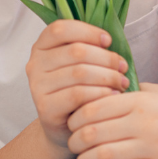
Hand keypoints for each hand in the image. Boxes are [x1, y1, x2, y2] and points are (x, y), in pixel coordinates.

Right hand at [25, 19, 128, 146]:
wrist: (68, 129)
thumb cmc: (78, 90)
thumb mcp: (80, 64)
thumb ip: (89, 48)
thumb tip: (108, 41)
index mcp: (41, 46)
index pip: (61, 29)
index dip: (88, 31)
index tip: (108, 41)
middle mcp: (35, 64)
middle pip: (76, 51)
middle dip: (106, 58)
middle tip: (122, 67)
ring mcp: (37, 86)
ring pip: (79, 73)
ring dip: (107, 76)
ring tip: (121, 82)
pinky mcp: (45, 107)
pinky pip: (78, 94)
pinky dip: (100, 93)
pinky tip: (112, 95)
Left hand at [66, 82, 157, 158]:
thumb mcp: (157, 90)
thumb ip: (127, 91)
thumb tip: (93, 92)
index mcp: (141, 99)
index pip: (92, 107)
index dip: (75, 118)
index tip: (71, 124)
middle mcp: (146, 123)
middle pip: (94, 133)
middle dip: (75, 142)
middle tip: (73, 145)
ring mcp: (157, 148)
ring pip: (107, 157)